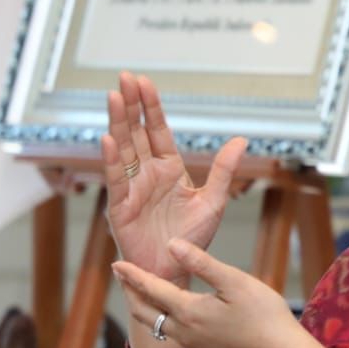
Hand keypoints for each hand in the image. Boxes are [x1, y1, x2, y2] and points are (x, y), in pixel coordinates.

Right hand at [100, 72, 246, 284]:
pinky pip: (115, 180)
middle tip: (124, 77)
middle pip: (137, 133)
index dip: (151, 107)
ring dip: (117, 123)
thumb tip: (241, 140)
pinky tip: (107, 139)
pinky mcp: (120, 208)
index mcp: (169, 169)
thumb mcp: (214, 200)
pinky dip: (110, 160)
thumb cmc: (192, 238)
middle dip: (130, 105)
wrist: (176, 270)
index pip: (158, 131)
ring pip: (123, 149)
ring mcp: (132, 188)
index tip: (144, 81)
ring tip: (112, 97)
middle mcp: (147, 174)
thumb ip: (224, 170)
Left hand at [113, 238, 301, 347]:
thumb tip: (171, 245)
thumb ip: (201, 263)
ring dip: (149, 309)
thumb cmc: (264, 316)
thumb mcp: (234, 281)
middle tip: (122, 278)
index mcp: (189, 312)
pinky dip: (170, 323)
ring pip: (161, 328)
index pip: (151, 290)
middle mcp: (184, 334)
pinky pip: (179, 339)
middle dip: (131, 294)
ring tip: (147, 295)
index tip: (115, 264)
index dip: (131, 276)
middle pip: (145, 313)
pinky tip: (181, 317)